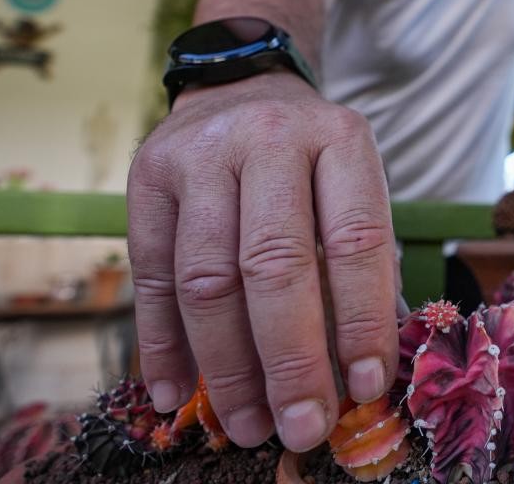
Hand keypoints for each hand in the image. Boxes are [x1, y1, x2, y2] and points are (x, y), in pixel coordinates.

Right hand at [127, 70, 399, 451]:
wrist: (243, 87)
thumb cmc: (313, 161)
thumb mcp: (354, 188)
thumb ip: (359, 267)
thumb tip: (361, 374)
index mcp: (340, 139)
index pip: (355, 240)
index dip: (361, 321)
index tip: (366, 387)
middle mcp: (269, 140)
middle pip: (274, 265)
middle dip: (290, 360)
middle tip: (302, 427)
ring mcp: (200, 155)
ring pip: (206, 279)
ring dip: (227, 366)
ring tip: (247, 424)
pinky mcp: (146, 179)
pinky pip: (150, 276)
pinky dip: (162, 344)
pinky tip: (176, 393)